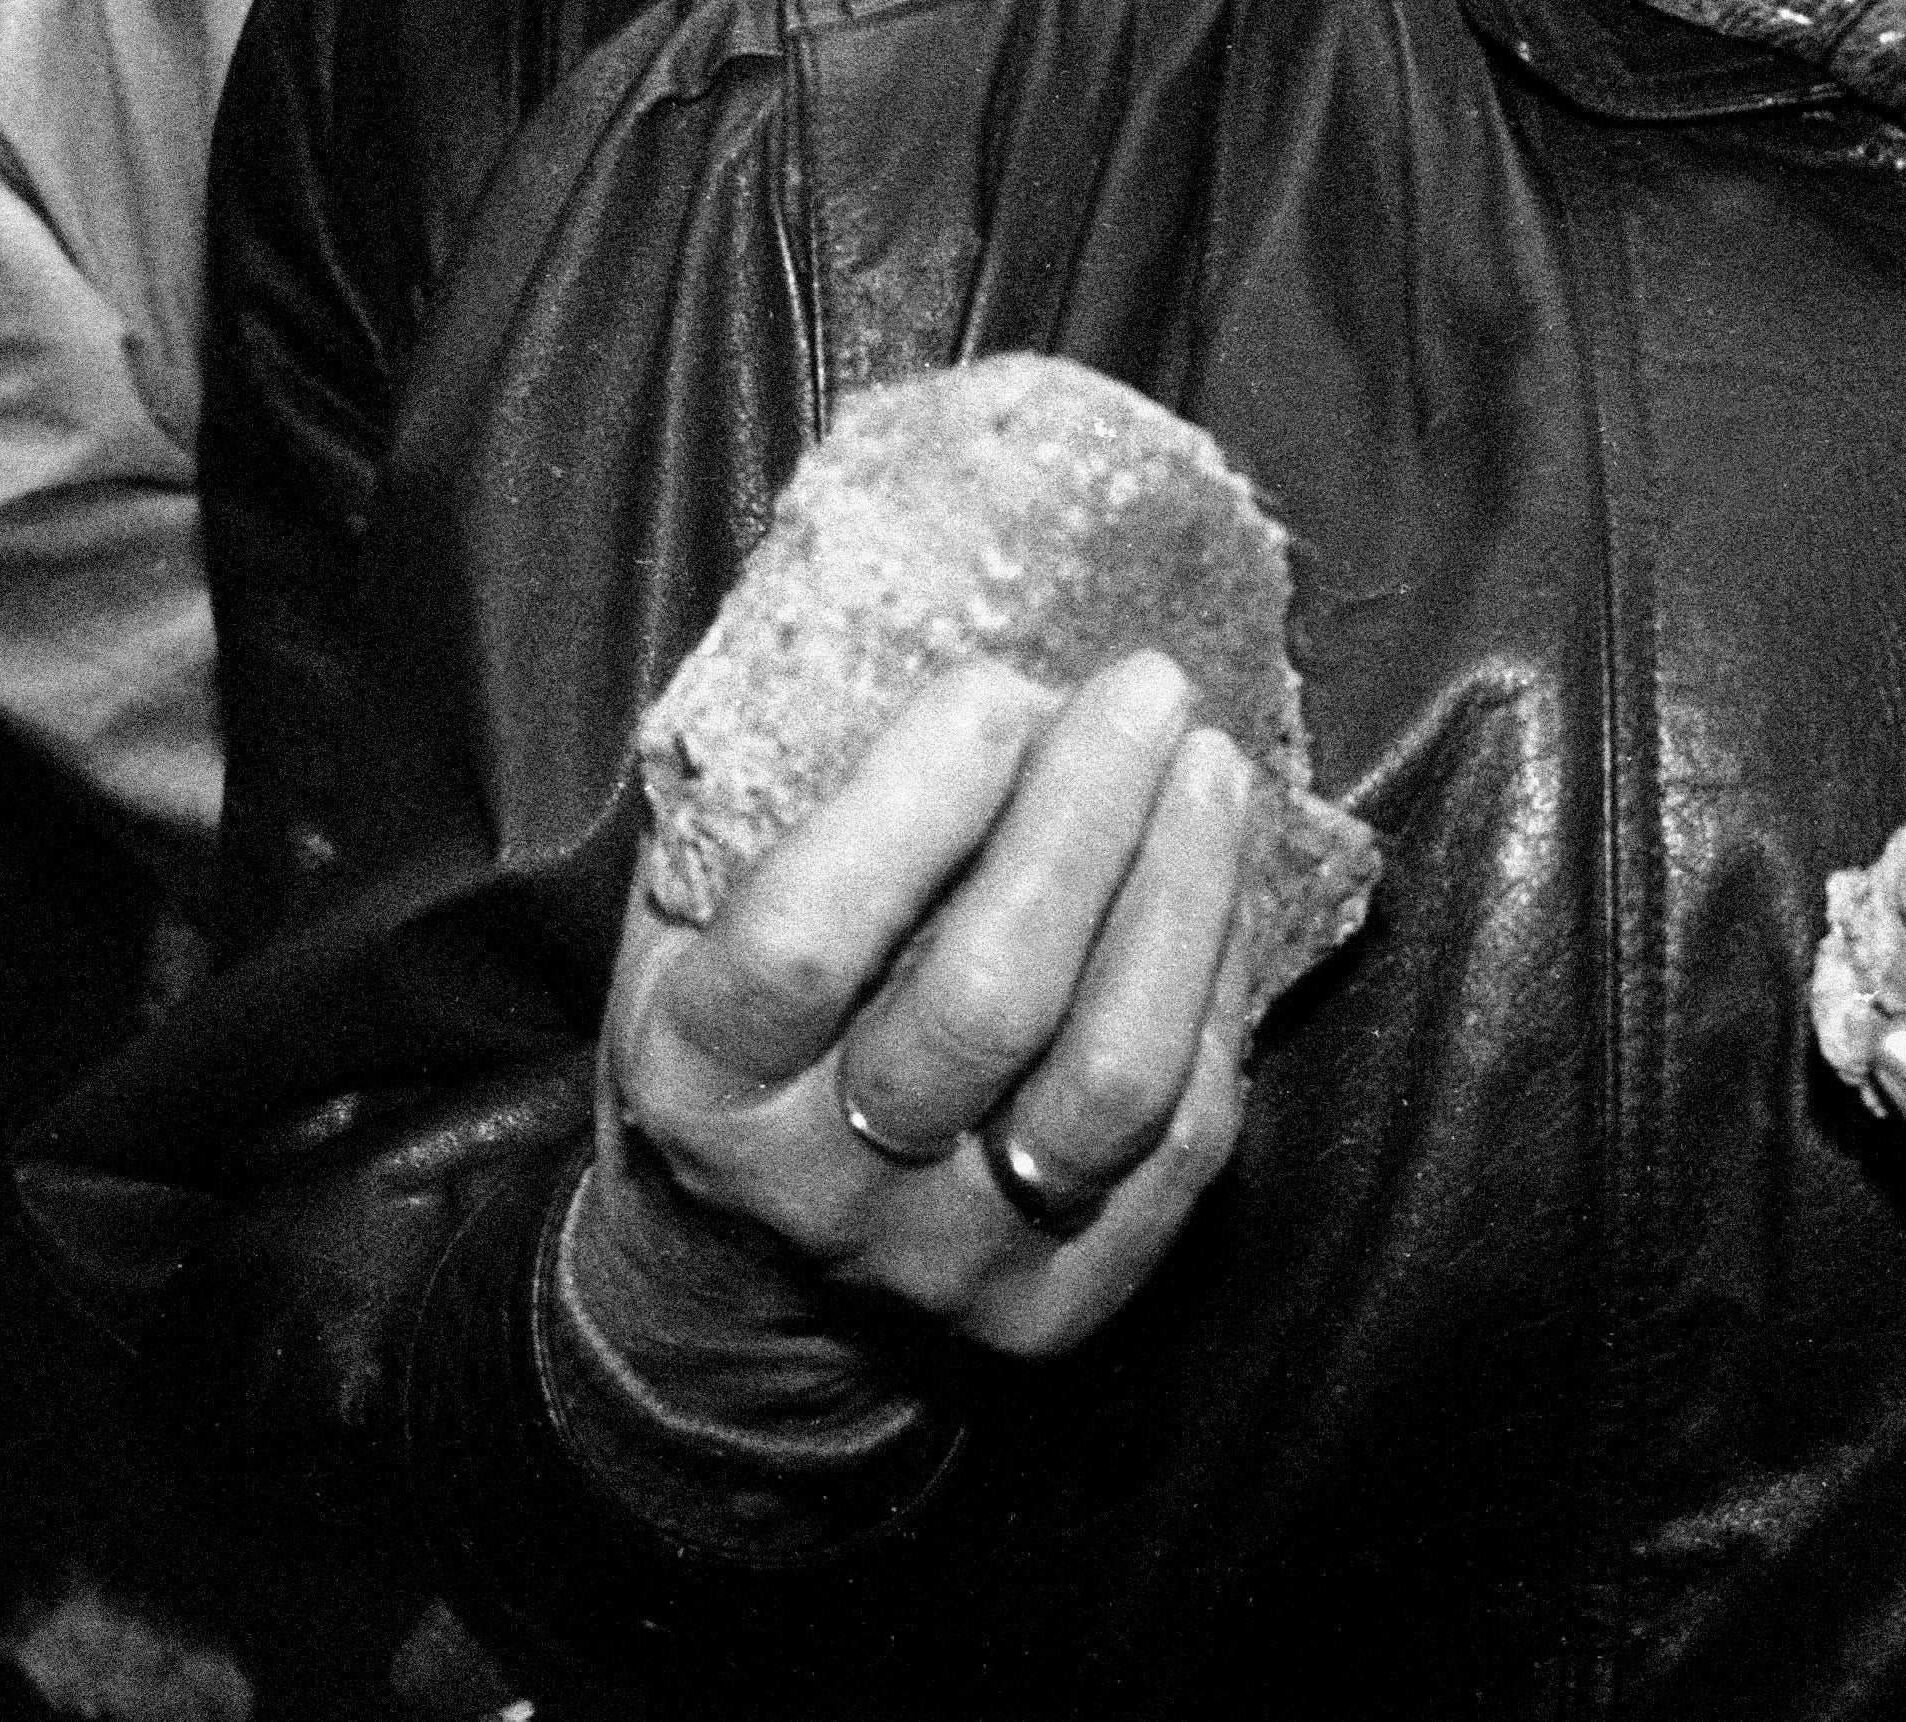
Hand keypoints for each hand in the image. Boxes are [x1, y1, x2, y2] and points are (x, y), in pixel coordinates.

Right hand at [580, 650, 1261, 1423]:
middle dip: (1083, 823)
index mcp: (697, 1085)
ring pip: (1107, 1084)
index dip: (911, 806)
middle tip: (1148, 687)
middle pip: (982, 1005)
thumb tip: (888, 598)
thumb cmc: (730, 1048)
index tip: (998, 684)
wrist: (740, 1294)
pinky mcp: (1064, 1307)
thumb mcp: (676, 938)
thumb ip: (755, 806)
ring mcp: (952, 1263)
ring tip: (1215, 767)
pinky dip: (1218, 995)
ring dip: (1181, 900)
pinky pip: (1182, 1144)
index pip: (804, 947)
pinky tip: (1229, 881)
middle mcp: (819, 1189)